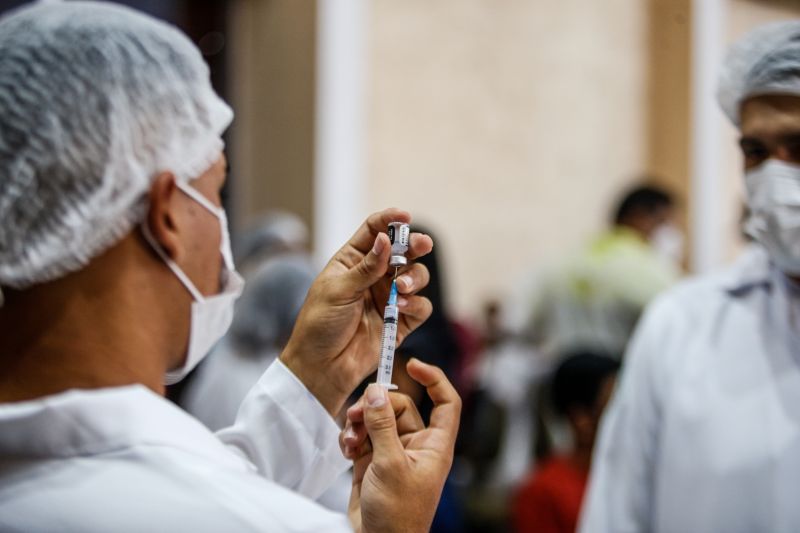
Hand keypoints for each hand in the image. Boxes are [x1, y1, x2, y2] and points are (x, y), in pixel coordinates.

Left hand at [280, 208, 433, 415]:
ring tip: (400, 289)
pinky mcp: (400, 322)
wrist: (321, 367)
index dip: (390, 220)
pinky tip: (402, 307)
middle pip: (403, 251)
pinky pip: (420, 306)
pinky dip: (416, 304)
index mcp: (353, 261)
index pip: (374, 231)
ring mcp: (388, 298)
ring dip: (414, 278)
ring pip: (416, 277)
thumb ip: (365, 267)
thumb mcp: (337, 291)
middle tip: (421, 245)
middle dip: (415, 245)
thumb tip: (385, 240)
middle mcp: (374, 276)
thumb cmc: (319, 326)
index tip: (405, 217)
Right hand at [341, 359, 460, 532]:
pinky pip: (363, 436)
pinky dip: (352, 438)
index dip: (434, 379)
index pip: (446, 402)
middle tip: (357, 413)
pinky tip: (345, 449)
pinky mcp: (372, 461)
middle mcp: (416, 446)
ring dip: (360, 423)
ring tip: (349, 437)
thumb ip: (382, 425)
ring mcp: (393, 453)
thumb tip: (376, 392)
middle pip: (400, 407)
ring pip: (378, 420)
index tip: (413, 364)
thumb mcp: (389, 465)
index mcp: (434, 446)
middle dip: (377, 406)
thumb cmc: (397, 514)